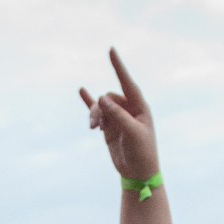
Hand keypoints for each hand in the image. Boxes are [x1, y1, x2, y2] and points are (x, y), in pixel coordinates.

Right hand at [79, 49, 159, 182]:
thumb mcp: (132, 133)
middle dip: (100, 108)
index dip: (119, 67)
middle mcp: (129, 109)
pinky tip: (81, 91)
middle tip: (95, 124)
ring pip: (100, 107)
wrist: (138, 173)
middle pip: (108, 98)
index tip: (110, 50)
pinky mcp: (109, 127)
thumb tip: (102, 98)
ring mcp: (118, 117)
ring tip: (92, 127)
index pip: (127, 82)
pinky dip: (89, 103)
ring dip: (94, 115)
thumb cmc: (142, 152)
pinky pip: (97, 112)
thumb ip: (117, 115)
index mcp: (140, 107)